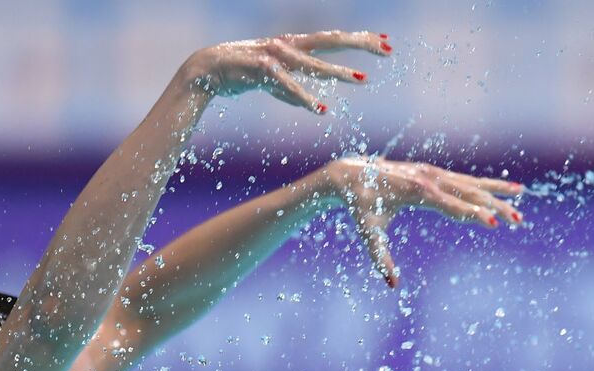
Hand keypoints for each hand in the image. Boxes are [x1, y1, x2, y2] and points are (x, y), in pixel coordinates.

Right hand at [185, 31, 390, 112]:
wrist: (205, 70)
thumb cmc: (241, 74)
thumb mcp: (273, 84)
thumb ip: (294, 92)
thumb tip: (317, 107)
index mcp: (294, 46)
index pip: (334, 40)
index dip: (360, 40)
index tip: (386, 43)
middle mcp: (289, 45)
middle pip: (331, 40)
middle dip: (361, 43)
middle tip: (388, 49)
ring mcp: (276, 55)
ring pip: (313, 63)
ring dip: (338, 71)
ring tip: (362, 79)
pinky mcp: (261, 69)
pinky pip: (287, 85)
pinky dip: (303, 97)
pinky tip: (320, 107)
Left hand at [320, 156, 524, 285]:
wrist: (351, 174)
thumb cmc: (360, 206)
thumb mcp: (369, 233)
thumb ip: (381, 257)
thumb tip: (392, 284)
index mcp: (418, 192)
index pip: (452, 205)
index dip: (474, 215)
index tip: (495, 224)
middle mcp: (430, 179)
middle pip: (469, 193)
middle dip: (495, 206)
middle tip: (518, 220)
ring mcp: (434, 174)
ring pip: (471, 183)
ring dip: (497, 192)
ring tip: (522, 197)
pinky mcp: (434, 174)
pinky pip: (466, 180)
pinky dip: (486, 185)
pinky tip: (505, 190)